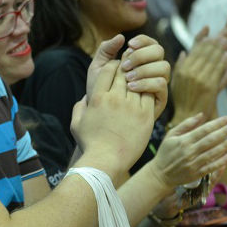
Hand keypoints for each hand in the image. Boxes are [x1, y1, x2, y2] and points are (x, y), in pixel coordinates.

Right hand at [73, 59, 156, 173]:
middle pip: (124, 73)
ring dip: (140, 79)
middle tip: (131, 68)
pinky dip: (149, 91)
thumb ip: (79, 107)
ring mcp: (131, 107)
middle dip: (128, 68)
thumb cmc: (90, 144)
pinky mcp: (145, 116)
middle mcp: (114, 99)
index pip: (107, 70)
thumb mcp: (76, 124)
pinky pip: (150, 96)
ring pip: (139, 83)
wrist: (106, 161)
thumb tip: (85, 98)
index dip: (113, 65)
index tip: (117, 68)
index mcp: (97, 98)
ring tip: (140, 79)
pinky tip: (147, 93)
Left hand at [87, 34, 168, 117]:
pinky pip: (161, 84)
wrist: (100, 114)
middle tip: (125, 65)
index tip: (128, 45)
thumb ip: (105, 51)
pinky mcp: (159, 98)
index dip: (143, 41)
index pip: (150, 42)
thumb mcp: (98, 69)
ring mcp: (157, 83)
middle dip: (142, 55)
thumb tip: (120, 37)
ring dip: (144, 69)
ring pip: (163, 67)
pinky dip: (146, 82)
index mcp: (141, 59)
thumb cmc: (99, 91)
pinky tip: (131, 87)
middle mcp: (152, 69)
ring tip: (127, 78)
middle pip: (159, 51)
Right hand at [150, 114, 226, 188]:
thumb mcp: (171, 136)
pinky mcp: (197, 174)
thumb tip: (201, 115)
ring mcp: (193, 163)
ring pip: (214, 153)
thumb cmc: (165, 153)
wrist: (159, 175)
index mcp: (183, 141)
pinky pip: (213, 166)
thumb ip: (186, 124)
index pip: (204, 130)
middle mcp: (189, 151)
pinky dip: (223, 160)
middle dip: (226, 132)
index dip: (218, 123)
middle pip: (211, 140)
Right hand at [170, 31, 226, 121]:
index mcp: (181, 71)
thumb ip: (179, 66)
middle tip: (221, 36)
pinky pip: (218, 70)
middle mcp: (190, 73)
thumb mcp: (175, 82)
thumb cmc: (181, 99)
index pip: (194, 52)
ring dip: (220, 50)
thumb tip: (184, 52)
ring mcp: (200, 79)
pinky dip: (222, 62)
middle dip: (213, 44)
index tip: (210, 36)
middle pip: (204, 54)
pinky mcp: (210, 86)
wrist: (187, 115)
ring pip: (212, 60)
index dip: (203, 42)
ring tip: (226, 42)